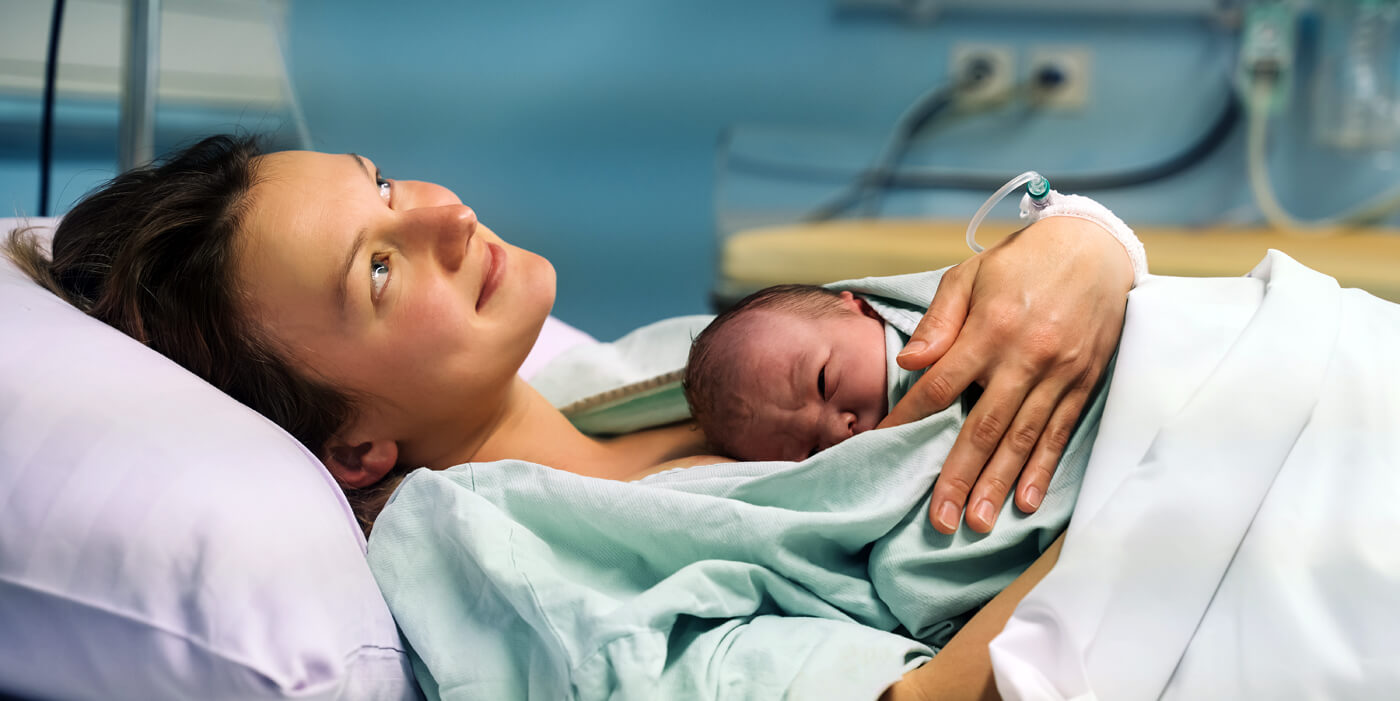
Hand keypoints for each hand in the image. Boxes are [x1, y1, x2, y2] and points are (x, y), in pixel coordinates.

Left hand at [878, 216, 1132, 533]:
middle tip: (938, 520)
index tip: (883, 448)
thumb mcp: (971, 275)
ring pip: (1022, 440)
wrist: (1096, 247)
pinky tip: (1025, 501)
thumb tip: (908, 363)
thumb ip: (939, 321)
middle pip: (983, 427)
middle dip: (959, 477)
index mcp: (990, 328)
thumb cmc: (1022, 262)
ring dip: (999, 485)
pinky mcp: (1085, 383)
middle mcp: (1026, 357)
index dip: (910, 420)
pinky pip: (1060, 433)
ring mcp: (1059, 374)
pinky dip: (1042, 470)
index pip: (940, 386)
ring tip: (977, 522)